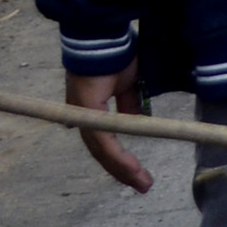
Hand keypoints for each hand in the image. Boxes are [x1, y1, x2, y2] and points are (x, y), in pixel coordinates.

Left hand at [68, 70, 151, 192]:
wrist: (105, 40)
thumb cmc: (116, 58)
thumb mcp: (129, 86)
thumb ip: (130, 106)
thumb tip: (138, 121)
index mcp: (91, 111)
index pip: (104, 141)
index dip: (119, 159)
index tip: (138, 174)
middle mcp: (83, 116)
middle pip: (102, 152)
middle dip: (122, 171)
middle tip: (143, 186)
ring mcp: (83, 115)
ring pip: (102, 151)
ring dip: (122, 169)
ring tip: (142, 183)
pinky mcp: (87, 112)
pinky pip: (103, 141)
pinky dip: (118, 157)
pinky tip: (131, 169)